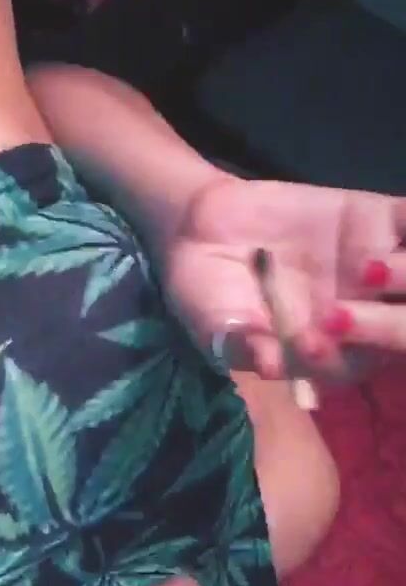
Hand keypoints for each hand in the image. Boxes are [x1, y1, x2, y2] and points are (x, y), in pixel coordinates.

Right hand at [164, 174, 405, 379]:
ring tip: (370, 266)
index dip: (342, 355)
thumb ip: (241, 344)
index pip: (352, 363)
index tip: (311, 343)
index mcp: (326, 353)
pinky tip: (398, 223)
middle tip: (347, 301)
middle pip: (398, 325)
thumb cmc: (205, 292)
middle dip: (386, 320)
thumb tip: (269, 363)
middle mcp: (359, 314)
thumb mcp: (213, 324)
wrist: (201, 227)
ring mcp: (372, 268)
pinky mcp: (374, 221)